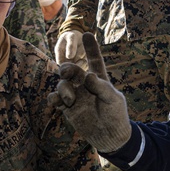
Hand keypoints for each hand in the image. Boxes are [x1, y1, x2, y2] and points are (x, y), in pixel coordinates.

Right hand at [48, 33, 131, 152]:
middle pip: (72, 70)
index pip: (94, 60)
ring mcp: (75, 95)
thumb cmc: (116, 115)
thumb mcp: (113, 99)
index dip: (90, 48)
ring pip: (62, 84)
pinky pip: (56, 99)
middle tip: (66, 71)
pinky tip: (56, 102)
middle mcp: (85, 85)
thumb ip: (101, 87)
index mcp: (98, 79)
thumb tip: (88, 76)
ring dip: (63, 88)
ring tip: (70, 99)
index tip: (87, 34)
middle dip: (67, 68)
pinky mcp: (67, 107)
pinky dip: (54, 98)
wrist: (109, 136)